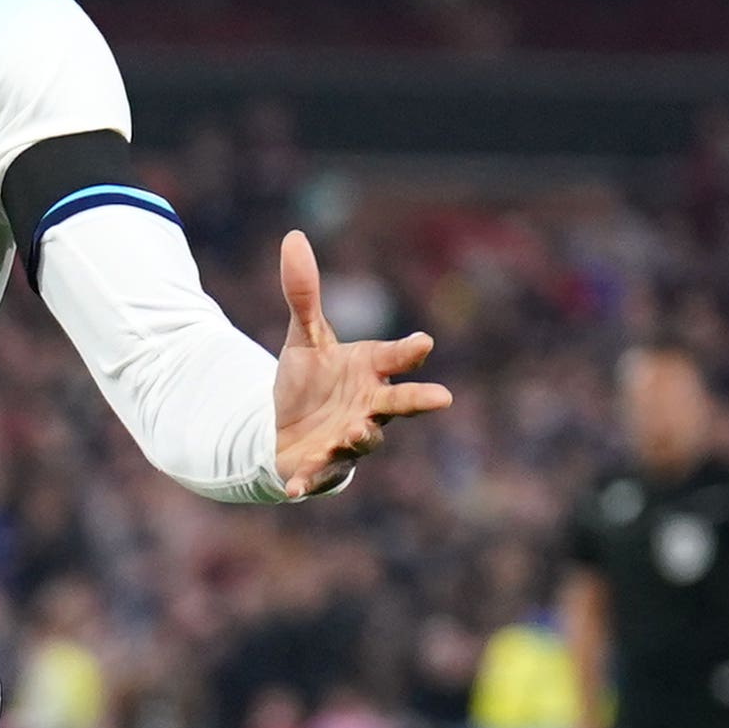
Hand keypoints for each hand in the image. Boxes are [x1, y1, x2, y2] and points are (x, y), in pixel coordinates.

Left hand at [269, 230, 447, 495]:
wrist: (284, 428)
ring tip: (356, 429)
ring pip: (365, 439)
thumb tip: (292, 238)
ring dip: (363, 435)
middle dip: (419, 400)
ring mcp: (350, 439)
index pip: (396, 357)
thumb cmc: (308, 381)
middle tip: (443, 398)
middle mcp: (369, 406)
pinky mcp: (323, 466)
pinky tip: (290, 489)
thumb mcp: (304, 337)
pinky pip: (318, 475)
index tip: (424, 341)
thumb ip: (304, 294)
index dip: (409, 350)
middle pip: (401, 403)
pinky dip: (306, 481)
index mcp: (369, 370)